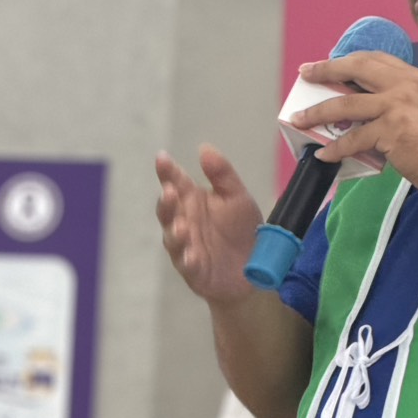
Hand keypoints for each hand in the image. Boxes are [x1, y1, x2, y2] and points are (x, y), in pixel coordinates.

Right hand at [155, 145, 261, 302]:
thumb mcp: (237, 197)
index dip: (167, 171)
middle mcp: (184, 221)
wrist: (255, 268)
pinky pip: (187, 264)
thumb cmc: (241, 229)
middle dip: (166, 201)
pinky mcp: (194, 270)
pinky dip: (188, 259)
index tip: (162, 158)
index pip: (176, 182)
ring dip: (175, 232)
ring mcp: (186, 246)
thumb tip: (204, 147)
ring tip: (182, 226)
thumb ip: (222, 174)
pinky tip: (193, 255)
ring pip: (173, 238)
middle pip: (168, 210)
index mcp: (192, 201)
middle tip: (170, 191)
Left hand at [292, 51, 417, 193]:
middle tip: (306, 73)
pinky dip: (335, 148)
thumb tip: (372, 112)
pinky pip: (353, 139)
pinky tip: (325, 154)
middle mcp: (404, 86)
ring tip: (300, 118)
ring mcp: (396, 107)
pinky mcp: (389, 131)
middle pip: (356, 68)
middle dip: (326, 70)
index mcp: (414, 78)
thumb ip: (404, 102)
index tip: (330, 63)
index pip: (375, 59)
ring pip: (345, 104)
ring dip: (318, 112)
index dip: (348, 59)